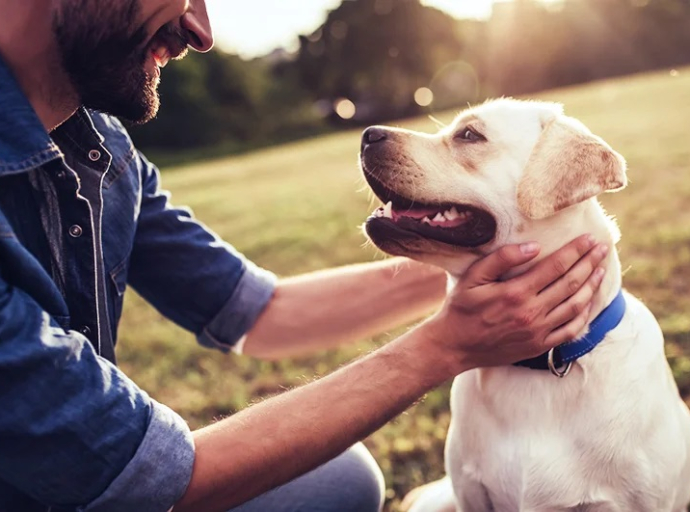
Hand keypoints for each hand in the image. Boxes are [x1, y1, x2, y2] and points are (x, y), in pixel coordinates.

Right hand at [424, 234, 608, 371]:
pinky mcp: (539, 346)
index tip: (590, 238)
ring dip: (592, 286)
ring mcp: (538, 331)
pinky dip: (584, 314)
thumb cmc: (461, 308)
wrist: (454, 346)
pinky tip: (589, 302)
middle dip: (590, 263)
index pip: (556, 266)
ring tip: (601, 270)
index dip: (576, 251)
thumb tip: (533, 246)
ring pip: (575, 306)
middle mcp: (531, 313)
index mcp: (516, 292)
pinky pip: (570, 330)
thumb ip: (502, 259)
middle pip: (571, 283)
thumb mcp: (473, 277)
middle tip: (602, 248)